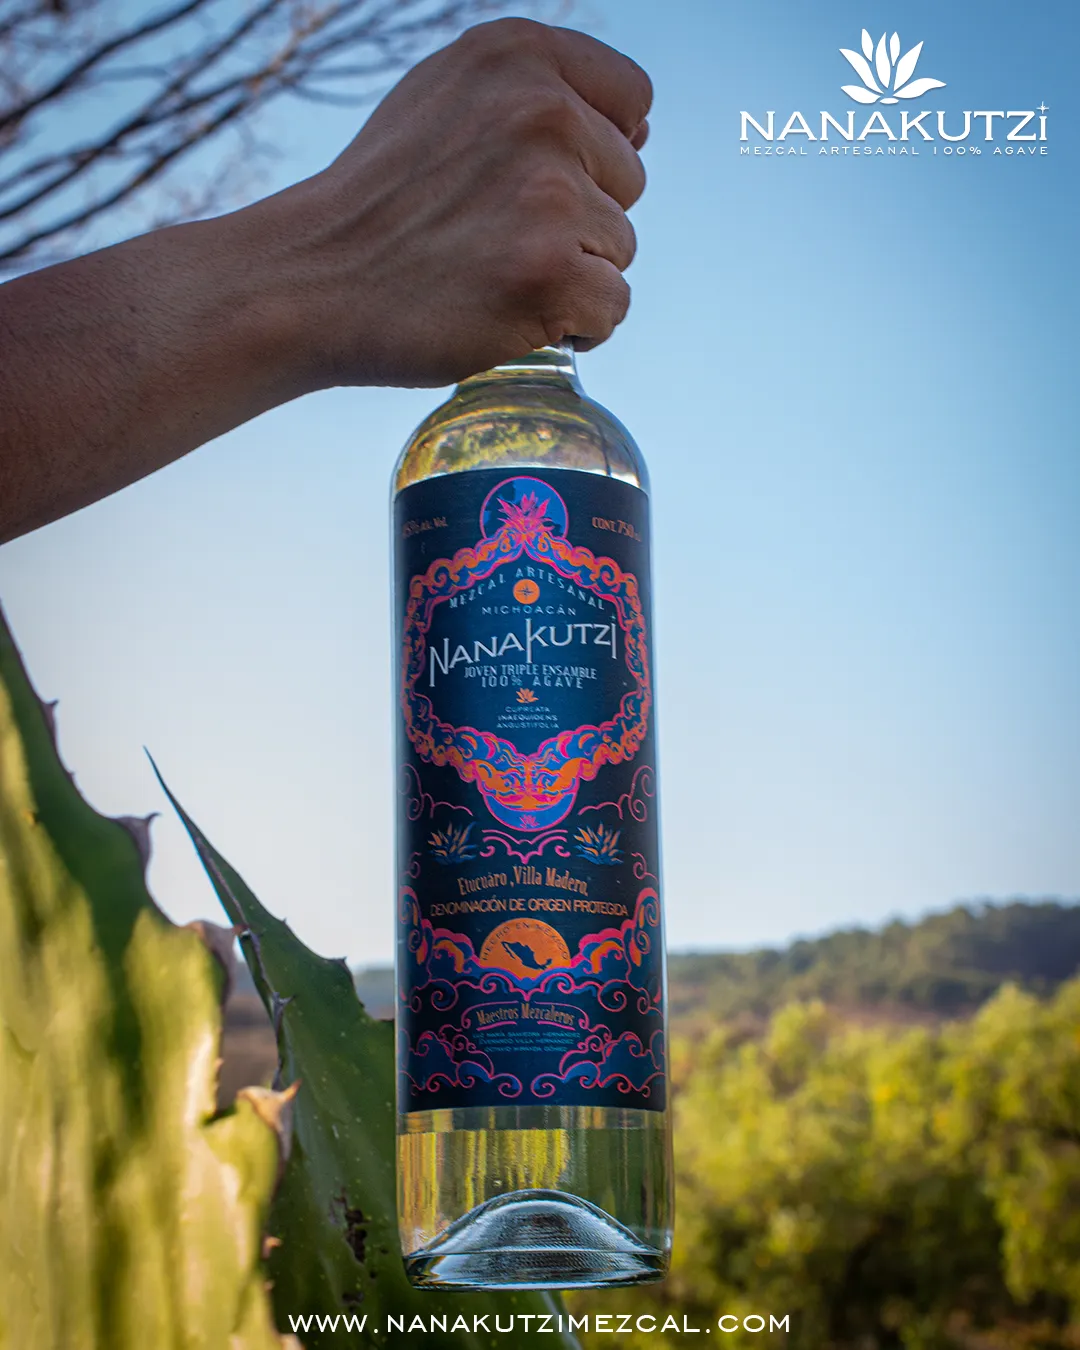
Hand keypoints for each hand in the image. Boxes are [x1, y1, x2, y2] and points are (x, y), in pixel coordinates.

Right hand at [260, 17, 651, 386]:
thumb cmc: (380, 201)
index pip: (632, 98)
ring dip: (571, 275)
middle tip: (494, 238)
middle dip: (579, 218)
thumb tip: (639, 127)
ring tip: (493, 276)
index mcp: (519, 56)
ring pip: (619, 250)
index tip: (540, 185)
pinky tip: (512, 315)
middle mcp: (541, 113)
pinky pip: (612, 307)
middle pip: (630, 182)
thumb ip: (535, 95)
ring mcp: (548, 197)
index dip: (597, 152)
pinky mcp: (548, 275)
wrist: (310, 280)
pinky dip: (573, 326)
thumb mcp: (445, 99)